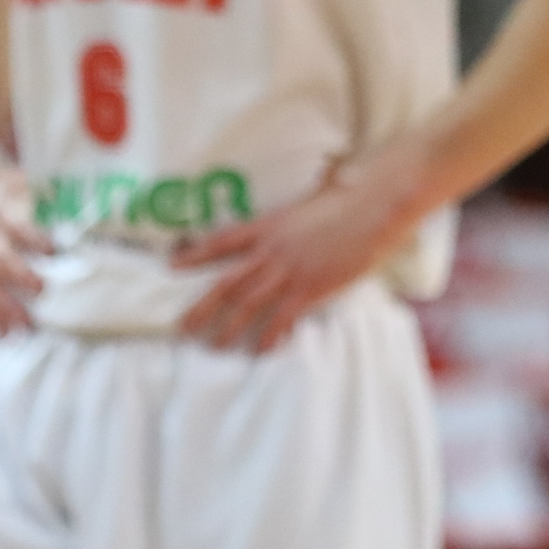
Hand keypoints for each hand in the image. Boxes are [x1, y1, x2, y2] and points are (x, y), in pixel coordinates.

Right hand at [0, 164, 47, 334]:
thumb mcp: (15, 183)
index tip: (56, 250)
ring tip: (27, 328)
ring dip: (5, 308)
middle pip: (0, 260)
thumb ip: (41, 195)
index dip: (35, 239)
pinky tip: (5, 336)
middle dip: (20, 276)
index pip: (17, 227)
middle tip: (43, 289)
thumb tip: (78, 199)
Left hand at [170, 150, 442, 352]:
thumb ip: (298, 208)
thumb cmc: (351, 198)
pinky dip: (270, 335)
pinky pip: (283, 317)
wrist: (374, 208)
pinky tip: (261, 350)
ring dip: (229, 327)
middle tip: (182, 326)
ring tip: (214, 346)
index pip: (223, 241)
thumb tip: (300, 199)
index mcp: (269, 225)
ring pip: (248, 304)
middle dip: (202, 306)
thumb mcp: (313, 198)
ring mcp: (289, 270)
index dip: (196, 254)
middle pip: (227, 282)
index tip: (173, 264)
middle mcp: (271, 250)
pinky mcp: (311, 287)